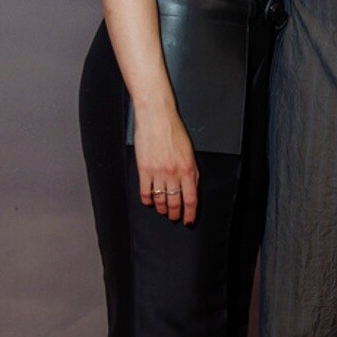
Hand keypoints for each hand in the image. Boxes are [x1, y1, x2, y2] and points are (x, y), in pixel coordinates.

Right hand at [135, 110, 198, 224]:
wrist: (156, 117)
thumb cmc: (173, 130)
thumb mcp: (189, 151)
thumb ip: (191, 170)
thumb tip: (191, 186)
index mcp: (188, 168)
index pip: (191, 198)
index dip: (190, 213)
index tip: (189, 219)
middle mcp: (174, 173)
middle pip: (175, 202)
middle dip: (175, 214)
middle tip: (174, 217)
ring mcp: (158, 172)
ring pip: (160, 200)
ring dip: (162, 208)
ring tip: (163, 210)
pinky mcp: (144, 169)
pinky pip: (145, 192)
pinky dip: (147, 200)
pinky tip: (149, 201)